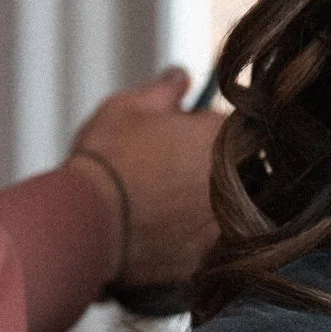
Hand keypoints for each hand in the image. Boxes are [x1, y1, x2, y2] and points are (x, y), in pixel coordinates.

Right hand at [69, 69, 225, 289]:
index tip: (184, 141)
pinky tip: (167, 236)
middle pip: (243, 170)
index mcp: (224, 135)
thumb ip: (166, 89)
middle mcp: (237, 178)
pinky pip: (212, 247)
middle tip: (173, 175)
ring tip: (168, 207)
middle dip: (218, 170)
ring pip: (231, 210)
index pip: (238, 128)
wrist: (87, 221)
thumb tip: (182, 75)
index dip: (209, 134)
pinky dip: (194, 240)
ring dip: (209, 206)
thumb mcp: (130, 107)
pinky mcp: (211, 256)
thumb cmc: (108, 157)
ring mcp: (227, 220)